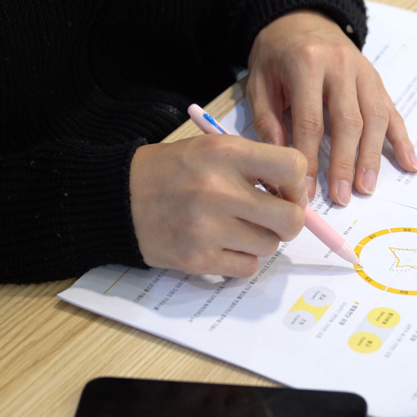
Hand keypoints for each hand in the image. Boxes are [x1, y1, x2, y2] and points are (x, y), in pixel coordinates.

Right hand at [130, 135, 306, 276]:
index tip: (286, 191)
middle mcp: (218, 189)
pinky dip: (241, 260)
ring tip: (236, 227)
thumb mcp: (211, 149)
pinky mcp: (197, 259)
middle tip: (272, 217)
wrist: (118, 197)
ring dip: (260, 240)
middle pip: (290, 219)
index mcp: (225, 153)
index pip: (293, 167)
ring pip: (270, 246)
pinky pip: (247, 267)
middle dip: (288, 221)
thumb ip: (254, 166)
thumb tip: (296, 196)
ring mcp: (207, 228)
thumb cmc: (170, 171)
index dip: (298, 184)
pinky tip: (222, 245)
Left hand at [246, 10, 416, 206]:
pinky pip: (392, 110)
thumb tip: (280, 162)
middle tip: (342, 197)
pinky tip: (410, 163)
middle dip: (345, 164)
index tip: (306, 192)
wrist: (299, 17)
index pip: (310, 120)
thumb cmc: (275, 54)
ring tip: (367, 188)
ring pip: (375, 118)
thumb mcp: (258, 81)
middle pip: (348, 121)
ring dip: (372, 157)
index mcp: (306, 64)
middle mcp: (340, 65)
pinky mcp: (376, 78)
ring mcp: (363, 71)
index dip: (310, 160)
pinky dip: (402, 138)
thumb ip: (267, 120)